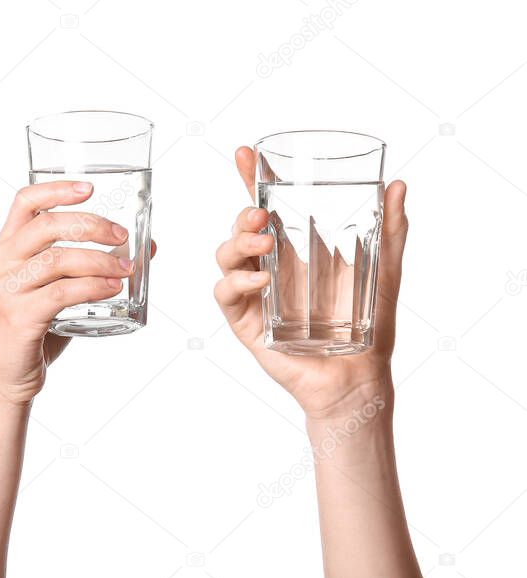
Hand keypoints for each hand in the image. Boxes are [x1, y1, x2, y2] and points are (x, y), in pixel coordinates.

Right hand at [0, 181, 149, 404]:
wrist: (7, 377)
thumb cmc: (34, 330)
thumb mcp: (58, 292)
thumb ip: (91, 268)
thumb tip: (145, 247)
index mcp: (5, 250)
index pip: (24, 202)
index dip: (57, 189)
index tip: (90, 188)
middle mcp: (0, 264)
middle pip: (46, 225)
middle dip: (91, 225)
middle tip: (121, 236)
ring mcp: (7, 290)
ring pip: (58, 259)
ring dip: (100, 261)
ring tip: (126, 271)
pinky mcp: (19, 317)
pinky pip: (62, 292)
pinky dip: (93, 287)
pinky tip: (112, 289)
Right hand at [214, 147, 408, 419]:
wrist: (358, 376)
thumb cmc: (369, 327)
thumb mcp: (383, 270)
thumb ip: (390, 230)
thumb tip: (399, 186)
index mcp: (296, 250)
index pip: (266, 208)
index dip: (251, 180)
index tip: (244, 154)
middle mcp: (270, 267)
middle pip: (240, 228)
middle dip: (242, 213)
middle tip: (261, 213)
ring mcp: (254, 293)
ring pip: (225, 255)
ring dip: (237, 242)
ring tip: (263, 241)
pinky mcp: (246, 321)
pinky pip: (226, 293)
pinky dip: (237, 281)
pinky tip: (261, 280)